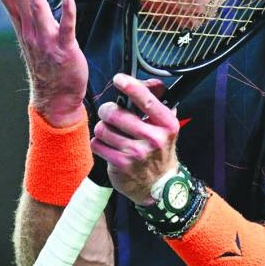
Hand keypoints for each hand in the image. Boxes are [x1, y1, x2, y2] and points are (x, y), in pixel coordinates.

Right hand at [0, 0, 87, 126]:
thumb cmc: (47, 67)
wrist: (55, 98)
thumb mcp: (32, 40)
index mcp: (24, 29)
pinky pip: (66, 28)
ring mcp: (47, 41)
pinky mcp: (65, 49)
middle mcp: (32, 32)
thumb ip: (26, 18)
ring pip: (38, 8)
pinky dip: (67, 11)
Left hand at [91, 74, 178, 204]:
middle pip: (115, 113)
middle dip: (107, 111)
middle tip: (109, 113)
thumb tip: (153, 82)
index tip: (120, 79)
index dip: (131, 86)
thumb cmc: (159, 151)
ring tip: (111, 133)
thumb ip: (158, 103)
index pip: (147, 100)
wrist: (159, 186)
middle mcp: (153, 139)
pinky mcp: (121, 165)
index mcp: (167, 124)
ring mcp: (137, 153)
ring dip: (102, 129)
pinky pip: (97, 144)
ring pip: (103, 129)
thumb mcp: (166, 126)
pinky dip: (99, 143)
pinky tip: (108, 146)